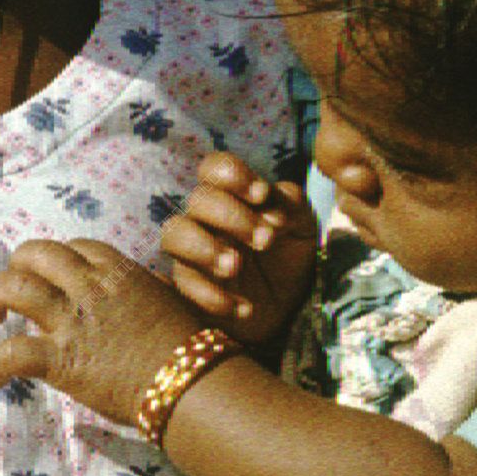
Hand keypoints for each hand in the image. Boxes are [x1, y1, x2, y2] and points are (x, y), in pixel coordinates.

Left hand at [0, 238, 210, 428]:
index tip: (52, 279)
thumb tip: (131, 299)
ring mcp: (73, 320)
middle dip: (15, 266)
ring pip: (13, 287)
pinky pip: (11, 352)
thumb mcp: (165, 300)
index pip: (73, 247)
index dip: (55, 261)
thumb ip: (138, 292)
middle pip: (35, 253)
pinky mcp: (62, 360)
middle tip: (11, 293)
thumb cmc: (188, 347)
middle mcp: (90, 286)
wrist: (191, 384)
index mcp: (117, 270)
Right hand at [161, 151, 316, 346]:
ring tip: (235, 267)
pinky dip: (212, 296)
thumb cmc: (290, 254)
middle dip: (232, 217)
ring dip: (205, 248)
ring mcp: (192, 252)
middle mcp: (207, 218)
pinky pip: (183, 284)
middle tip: (265, 240)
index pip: (214, 168)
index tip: (261, 195)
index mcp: (233, 195)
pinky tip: (243, 307)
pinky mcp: (188, 287)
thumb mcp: (302, 225)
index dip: (231, 174)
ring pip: (174, 234)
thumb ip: (290, 203)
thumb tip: (268, 204)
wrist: (289, 305)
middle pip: (199, 200)